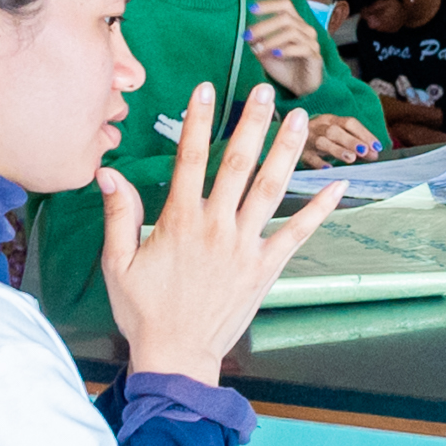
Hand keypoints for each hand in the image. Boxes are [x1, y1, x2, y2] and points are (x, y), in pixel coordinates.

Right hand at [99, 83, 344, 382]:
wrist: (177, 356)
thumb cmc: (144, 312)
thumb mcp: (117, 263)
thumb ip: (117, 214)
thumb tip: (107, 172)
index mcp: (178, 222)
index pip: (187, 159)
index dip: (196, 121)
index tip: (205, 89)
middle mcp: (215, 228)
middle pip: (237, 164)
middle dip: (251, 123)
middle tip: (264, 90)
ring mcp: (244, 247)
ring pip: (270, 189)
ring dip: (287, 151)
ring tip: (301, 119)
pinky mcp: (266, 268)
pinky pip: (298, 233)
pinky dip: (319, 209)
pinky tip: (338, 184)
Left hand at [243, 0, 325, 93]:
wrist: (301, 88)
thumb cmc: (284, 68)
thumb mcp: (265, 54)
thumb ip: (258, 42)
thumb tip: (247, 33)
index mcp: (295, 24)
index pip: (285, 5)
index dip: (269, 4)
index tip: (251, 8)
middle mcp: (305, 30)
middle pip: (285, 18)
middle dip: (264, 25)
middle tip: (248, 35)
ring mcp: (311, 43)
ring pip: (292, 32)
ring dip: (272, 39)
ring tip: (259, 49)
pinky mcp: (315, 57)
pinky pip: (303, 48)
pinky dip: (286, 50)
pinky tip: (275, 55)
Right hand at [301, 114, 380, 165]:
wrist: (288, 135)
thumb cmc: (321, 137)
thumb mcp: (337, 135)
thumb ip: (357, 144)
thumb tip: (375, 154)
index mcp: (331, 119)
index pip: (349, 123)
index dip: (364, 133)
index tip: (377, 147)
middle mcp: (319, 127)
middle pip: (335, 131)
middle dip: (351, 141)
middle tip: (364, 151)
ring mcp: (308, 139)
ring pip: (322, 142)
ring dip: (337, 149)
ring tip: (351, 158)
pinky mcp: (301, 153)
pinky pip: (308, 157)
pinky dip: (318, 163)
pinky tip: (328, 169)